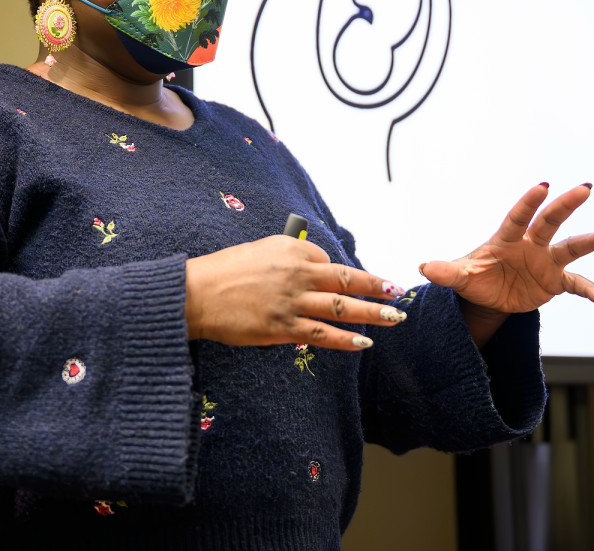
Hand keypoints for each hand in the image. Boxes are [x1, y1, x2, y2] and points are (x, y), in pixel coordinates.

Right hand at [185, 235, 406, 349]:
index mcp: (291, 250)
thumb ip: (288, 257)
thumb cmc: (223, 271)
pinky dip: (346, 339)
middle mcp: (297, 273)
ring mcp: (292, 302)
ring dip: (372, 312)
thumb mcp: (259, 250)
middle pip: (346, 281)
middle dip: (376, 286)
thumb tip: (314, 267)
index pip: (327, 261)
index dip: (338, 275)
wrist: (195, 294)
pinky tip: (364, 342)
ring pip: (342, 308)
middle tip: (397, 292)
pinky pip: (323, 334)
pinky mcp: (283, 328)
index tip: (351, 284)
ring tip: (394, 317)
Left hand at [419, 183, 593, 344]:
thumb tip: (424, 267)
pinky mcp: (554, 282)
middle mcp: (530, 245)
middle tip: (585, 188)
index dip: (528, 202)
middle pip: (549, 222)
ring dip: (589, 241)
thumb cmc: (475, 278)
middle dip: (566, 205)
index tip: (543, 185)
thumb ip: (446, 272)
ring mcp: (545, 262)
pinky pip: (574, 283)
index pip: (518, 217)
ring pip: (570, 247)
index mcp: (506, 239)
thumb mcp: (460, 277)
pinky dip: (586, 289)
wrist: (489, 297)